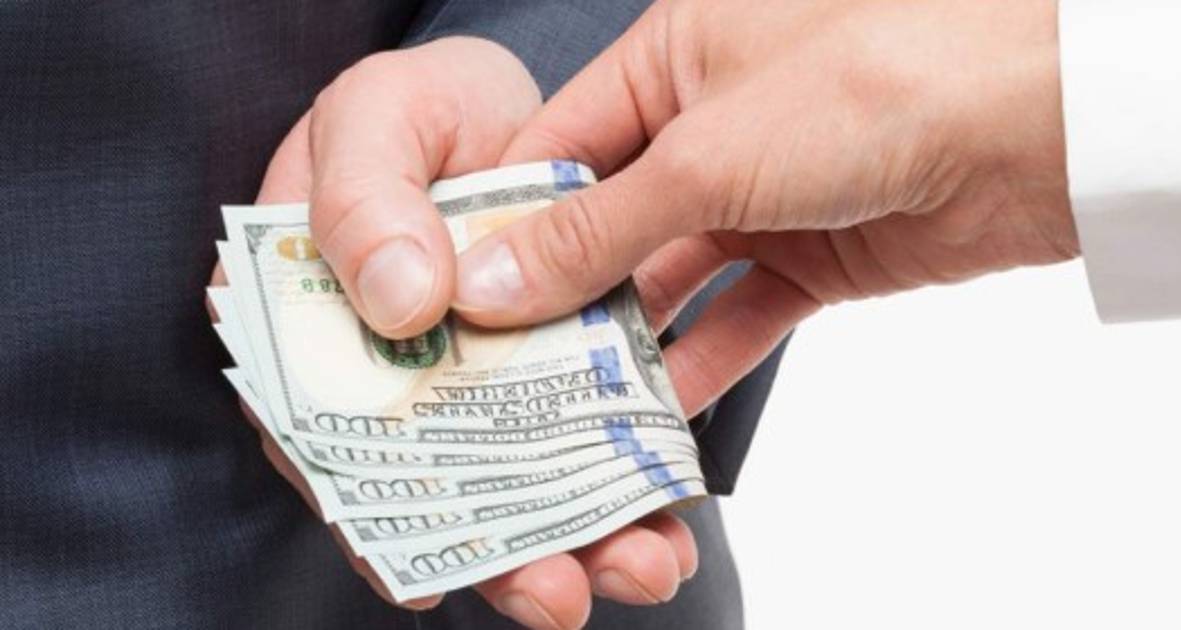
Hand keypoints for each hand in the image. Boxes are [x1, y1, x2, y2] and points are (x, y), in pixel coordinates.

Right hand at [209, 37, 696, 628]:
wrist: (533, 95)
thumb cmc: (426, 108)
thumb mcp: (378, 120)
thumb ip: (365, 205)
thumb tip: (400, 305)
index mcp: (321, 332)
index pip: (327, 439)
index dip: (373, 516)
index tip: (424, 576)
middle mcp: (409, 378)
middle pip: (444, 485)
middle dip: (505, 550)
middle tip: (556, 594)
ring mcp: (498, 382)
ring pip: (532, 475)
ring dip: (587, 528)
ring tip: (643, 566)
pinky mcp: (577, 367)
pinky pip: (604, 427)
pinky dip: (640, 464)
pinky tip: (671, 502)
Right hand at [453, 0, 1078, 414]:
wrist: (1039, 123)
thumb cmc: (875, 80)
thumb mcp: (707, 153)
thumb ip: (597, 229)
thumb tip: (495, 282)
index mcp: (670, 60)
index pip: (556, 148)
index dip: (504, 223)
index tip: (454, 295)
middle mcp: (709, 125)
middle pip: (608, 223)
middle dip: (560, 295)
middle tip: (502, 367)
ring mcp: (763, 193)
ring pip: (671, 279)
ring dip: (627, 341)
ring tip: (564, 405)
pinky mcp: (813, 255)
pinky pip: (739, 315)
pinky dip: (703, 361)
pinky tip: (658, 411)